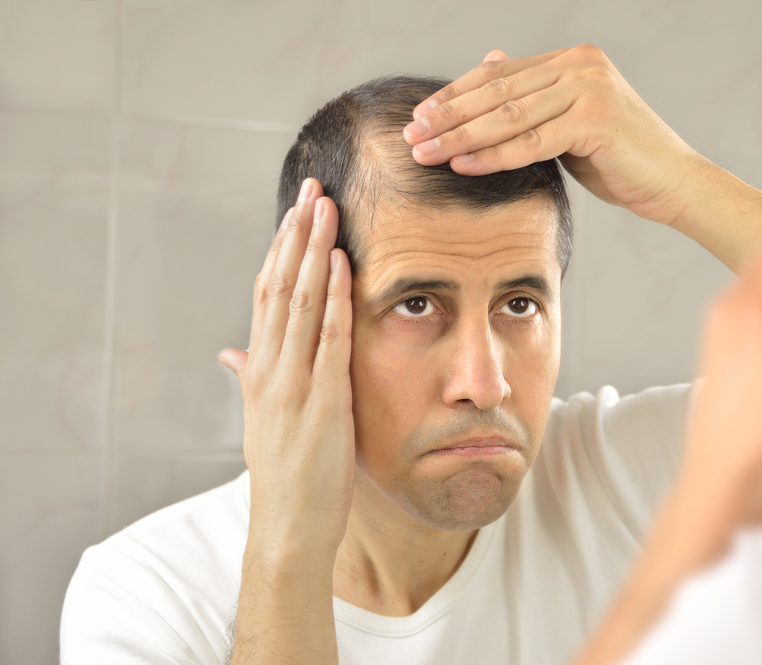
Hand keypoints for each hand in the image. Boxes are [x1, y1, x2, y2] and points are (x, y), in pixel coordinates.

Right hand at [219, 178, 354, 549]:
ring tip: (324, 207)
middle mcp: (270, 369)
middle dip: (296, 235)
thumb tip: (231, 351)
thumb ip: (250, 378)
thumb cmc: (285, 476)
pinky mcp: (321, 401)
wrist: (287, 527)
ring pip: (300, 303)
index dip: (280, 250)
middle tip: (311, 188)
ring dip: (313, 252)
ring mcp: (293, 384)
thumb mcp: (263, 419)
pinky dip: (335, 299)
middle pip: (280, 286)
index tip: (294, 212)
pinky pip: (329, 340)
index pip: (267, 295)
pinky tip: (343, 265)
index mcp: (260, 370)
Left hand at [403, 46, 697, 224]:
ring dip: (459, 136)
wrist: (674, 183)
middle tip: (410, 134)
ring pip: (508, 115)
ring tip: (424, 151)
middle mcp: (580, 65)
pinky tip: (460, 164)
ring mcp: (589, 88)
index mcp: (573, 60)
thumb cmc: (621, 159)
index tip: (420, 116)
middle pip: (497, 92)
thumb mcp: (571, 122)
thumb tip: (490, 65)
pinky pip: (530, 141)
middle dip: (448, 115)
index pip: (499, 75)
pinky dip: (492, 155)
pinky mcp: (595, 119)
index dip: (455, 95)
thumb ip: (534, 98)